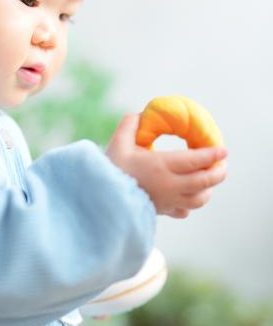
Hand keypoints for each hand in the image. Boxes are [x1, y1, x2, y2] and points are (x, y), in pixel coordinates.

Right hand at [107, 113, 227, 217]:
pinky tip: (189, 195)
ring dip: (208, 189)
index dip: (212, 154)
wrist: (102, 199)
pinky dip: (192, 203)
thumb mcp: (118, 143)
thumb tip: (140, 114)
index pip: (195, 160)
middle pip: (204, 182)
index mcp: (161, 166)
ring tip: (209, 179)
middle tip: (222, 164)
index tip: (223, 150)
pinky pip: (185, 211)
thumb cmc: (110, 169)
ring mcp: (168, 201)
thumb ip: (129, 125)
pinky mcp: (162, 211)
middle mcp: (169, 185)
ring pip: (199, 199)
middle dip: (218, 172)